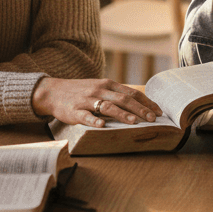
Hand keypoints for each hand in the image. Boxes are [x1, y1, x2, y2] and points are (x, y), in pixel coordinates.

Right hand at [33, 77, 162, 126]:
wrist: (54, 91)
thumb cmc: (81, 92)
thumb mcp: (100, 88)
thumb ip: (116, 94)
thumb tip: (138, 104)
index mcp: (107, 84)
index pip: (131, 92)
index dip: (146, 102)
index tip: (158, 111)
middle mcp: (99, 90)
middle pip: (123, 99)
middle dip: (140, 109)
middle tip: (153, 119)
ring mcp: (87, 100)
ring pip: (108, 107)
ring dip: (122, 114)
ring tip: (134, 122)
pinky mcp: (74, 110)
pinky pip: (85, 116)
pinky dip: (94, 121)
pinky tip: (102, 126)